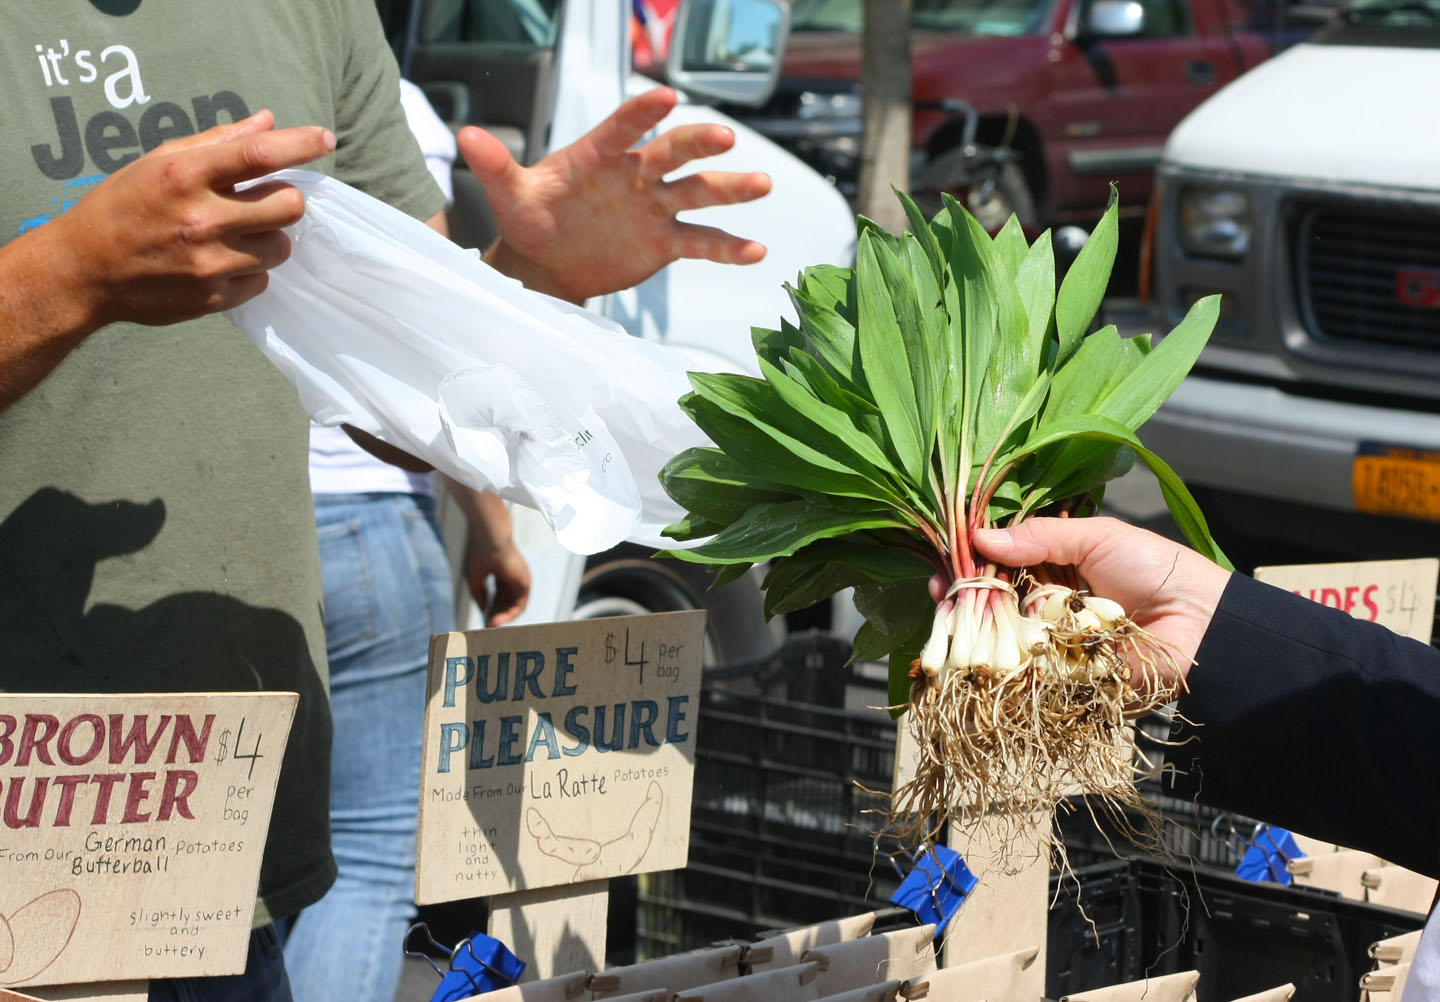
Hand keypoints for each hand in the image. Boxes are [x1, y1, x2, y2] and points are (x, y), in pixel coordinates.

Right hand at [50, 109, 334, 328]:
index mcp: (184, 175)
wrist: (84, 270)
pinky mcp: (213, 298)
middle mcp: (201, 219)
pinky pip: (261, 282)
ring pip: (280, 247)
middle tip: (264, 201)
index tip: (325, 139)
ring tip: (237, 234)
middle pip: (288, 207)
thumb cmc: (124, 206)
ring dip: (269, 238)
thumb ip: (217, 142)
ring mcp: (209, 263)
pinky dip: (250, 271)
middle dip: (285, 200)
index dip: (299, 144)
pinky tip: (221, 262)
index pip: (258, 154)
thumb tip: (268, 122)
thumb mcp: (159, 162)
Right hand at [442, 481, 530, 625]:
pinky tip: (499, 622)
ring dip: (503, 618)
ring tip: (492, 628)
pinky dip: (510, 615)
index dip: (491, 608)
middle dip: (497, 615)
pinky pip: (520, 604)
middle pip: (506, 602)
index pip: (498, 596)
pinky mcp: (525, 582)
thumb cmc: (480, 553)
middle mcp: (513, 577)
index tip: (483, 620)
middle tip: (487, 628)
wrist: (490, 538)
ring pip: (514, 605)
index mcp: (501, 573)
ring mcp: (520, 580)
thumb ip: (480, 594)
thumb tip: (483, 609)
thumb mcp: (475, 577)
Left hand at [458, 86, 771, 302]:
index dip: (642, 112)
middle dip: (699, 143)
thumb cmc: (531, 219)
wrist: (547, 263)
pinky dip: (728, 248)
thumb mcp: (510, 195)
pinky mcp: (666, 243)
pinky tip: (757, 251)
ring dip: (731, 188)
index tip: (666, 95)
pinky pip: (701, 243)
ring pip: (699, 194)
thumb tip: (465, 135)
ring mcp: (655, 207)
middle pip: (674, 152)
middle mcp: (636, 174)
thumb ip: (495, 166)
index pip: (624, 126)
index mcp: (601, 154)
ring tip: (761, 184)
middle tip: (725, 137)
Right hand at [971, 517, 1231, 685]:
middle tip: (941, 592)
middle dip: (965, 595)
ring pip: (1002, 634)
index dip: (973, 560)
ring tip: (950, 619)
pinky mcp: (1063, 673)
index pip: (1003, 560)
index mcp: (1056, 564)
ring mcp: (1053, 639)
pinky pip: (1026, 668)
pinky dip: (1001, 664)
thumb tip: (980, 535)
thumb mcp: (1097, 537)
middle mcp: (1049, 601)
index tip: (946, 560)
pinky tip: (974, 654)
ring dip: (974, 629)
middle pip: (994, 598)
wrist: (1201, 623)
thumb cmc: (1155, 569)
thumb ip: (1040, 536)